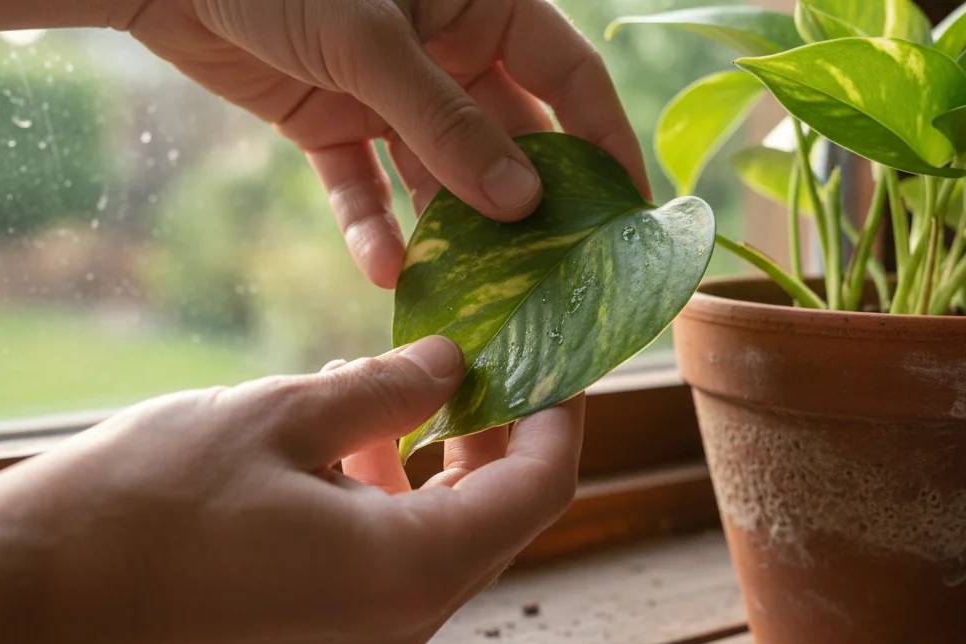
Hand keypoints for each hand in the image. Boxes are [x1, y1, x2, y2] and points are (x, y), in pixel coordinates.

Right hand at [0, 336, 583, 643]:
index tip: (553, 355)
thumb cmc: (152, 502)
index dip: (558, 415)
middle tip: (489, 355)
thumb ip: (388, 388)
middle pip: (501, 516)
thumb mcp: (284, 415)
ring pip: (448, 535)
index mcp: (412, 568)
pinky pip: (396, 557)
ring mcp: (366, 634)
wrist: (37, 593)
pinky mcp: (325, 631)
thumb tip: (452, 362)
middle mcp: (406, 617)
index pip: (539, 487)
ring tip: (409, 382)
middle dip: (503, 432)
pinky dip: (397, 494)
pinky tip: (354, 436)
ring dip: (445, 459)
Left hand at [114, 0, 649, 286]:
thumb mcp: (371, 43)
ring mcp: (392, 91)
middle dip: (527, 207)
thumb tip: (522, 204)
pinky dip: (373, 227)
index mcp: (483, 7)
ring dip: (451, 232)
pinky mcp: (335, 122)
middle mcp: (448, 52)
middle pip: (510, 140)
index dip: (606, 142)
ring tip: (471, 294)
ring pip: (440, 175)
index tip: (630, 211)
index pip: (570, 78)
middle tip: (553, 275)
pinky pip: (366, 186)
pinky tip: (385, 273)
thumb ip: (446, 123)